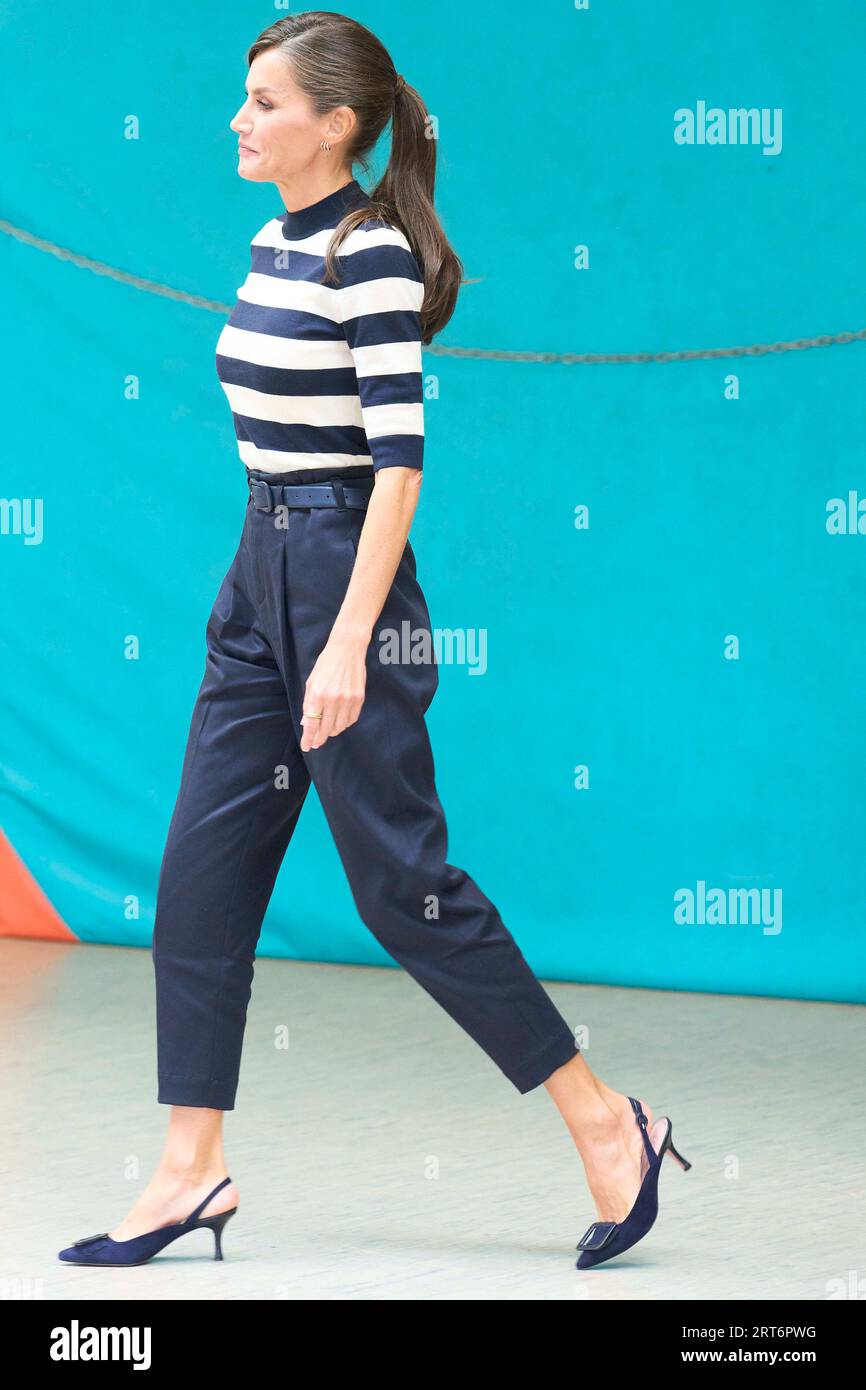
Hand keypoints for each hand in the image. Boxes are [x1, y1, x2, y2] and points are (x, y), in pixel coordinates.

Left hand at [300, 633, 367, 750]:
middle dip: (319, 738)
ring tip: (327, 729)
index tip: (307, 747)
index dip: (309, 738)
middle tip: (316, 742)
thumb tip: (307, 724)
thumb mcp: (311, 682)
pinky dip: (344, 724)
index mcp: (318, 694)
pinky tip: (339, 720)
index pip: (312, 724)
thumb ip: (308, 704)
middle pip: (326, 729)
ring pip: (339, 727)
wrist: (347, 650)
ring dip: (332, 731)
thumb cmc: (326, 665)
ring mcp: (348, 700)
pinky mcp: (359, 698)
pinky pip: (351, 720)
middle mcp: (333, 699)